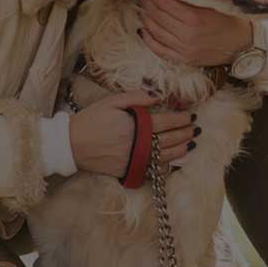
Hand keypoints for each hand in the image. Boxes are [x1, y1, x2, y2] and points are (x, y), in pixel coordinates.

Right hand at [68, 91, 199, 177]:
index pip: (167, 121)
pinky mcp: (129, 171)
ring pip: (166, 157)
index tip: (191, 115)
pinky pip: (153, 170)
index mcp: (136, 124)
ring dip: (181, 150)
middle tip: (196, 129)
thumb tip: (159, 95)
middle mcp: (138, 144)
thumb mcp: (112, 101)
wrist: (71, 145)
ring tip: (191, 144)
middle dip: (186, 133)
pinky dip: (166, 166)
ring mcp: (134, 159)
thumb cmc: (91, 120)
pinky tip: (174, 161)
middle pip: (170, 139)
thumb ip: (137, 97)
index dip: (182, 118)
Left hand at [137, 0, 251, 66]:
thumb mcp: (214, 5)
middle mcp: (187, 34)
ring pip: (156, 31)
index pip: (165, 2)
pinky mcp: (184, 59)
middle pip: (158, 15)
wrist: (243, 45)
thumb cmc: (230, 20)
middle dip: (147, 2)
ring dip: (146, 18)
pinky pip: (159, 49)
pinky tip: (143, 30)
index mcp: (195, 18)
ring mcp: (184, 49)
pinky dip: (149, 39)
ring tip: (143, 8)